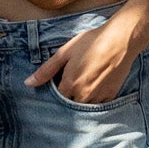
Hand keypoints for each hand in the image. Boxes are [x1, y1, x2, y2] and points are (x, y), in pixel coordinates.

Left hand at [25, 12, 141, 102]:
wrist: (120, 40)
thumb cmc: (91, 43)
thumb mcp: (64, 53)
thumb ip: (46, 70)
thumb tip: (28, 83)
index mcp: (70, 85)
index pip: (56, 98)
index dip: (56, 90)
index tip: (59, 81)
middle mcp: (84, 95)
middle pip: (70, 104)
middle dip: (68, 97)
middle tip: (73, 81)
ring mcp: (98, 97)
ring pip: (84, 107)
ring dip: (80, 100)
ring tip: (84, 83)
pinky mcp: (111, 96)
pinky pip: (98, 105)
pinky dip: (94, 99)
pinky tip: (95, 85)